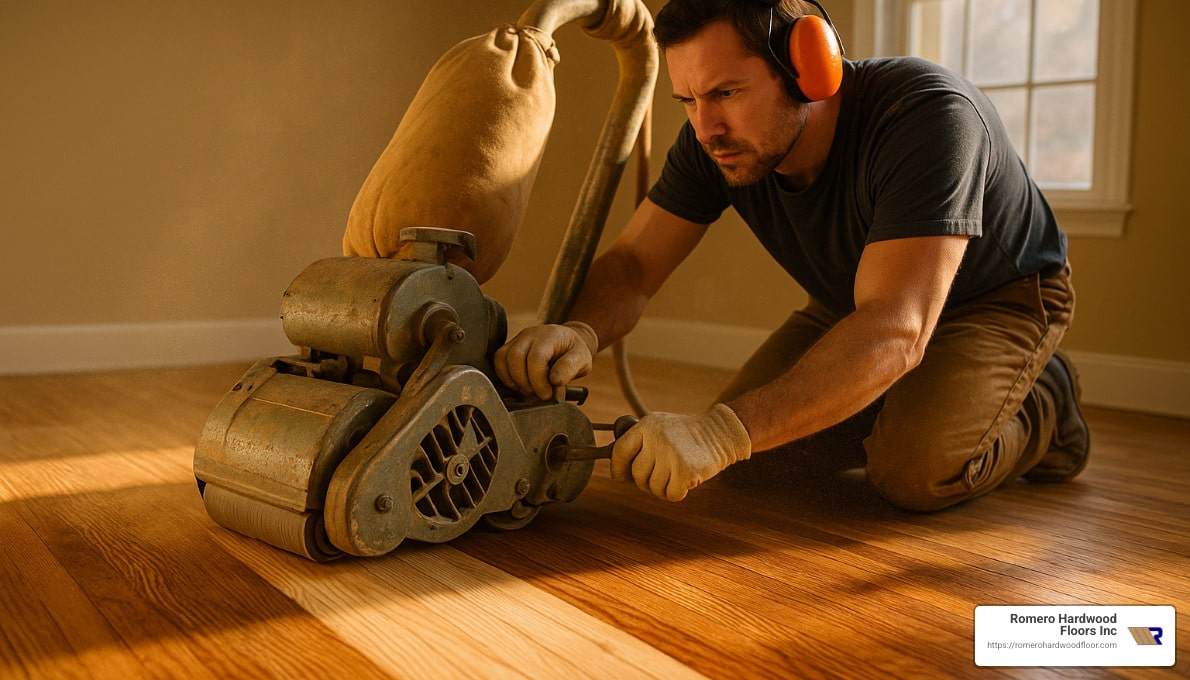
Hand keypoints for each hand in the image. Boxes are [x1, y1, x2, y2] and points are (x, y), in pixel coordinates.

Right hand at [493, 321, 597, 399]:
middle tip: (537, 393)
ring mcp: (518, 338)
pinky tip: (518, 384)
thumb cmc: (573, 352)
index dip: (538, 380)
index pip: (536, 357)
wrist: (566, 342)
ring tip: (528, 389)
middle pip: (515, 357)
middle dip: (525, 382)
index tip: (547, 394)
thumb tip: (555, 381)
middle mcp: (531, 333)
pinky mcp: (510, 346)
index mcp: (550, 335)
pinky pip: (498, 360)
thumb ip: (570, 369)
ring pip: (503, 358)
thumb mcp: (582, 359)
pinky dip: (505, 376)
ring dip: (513, 380)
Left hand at [611, 404, 751, 500]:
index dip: (617, 468)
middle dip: (646, 480)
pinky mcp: (685, 471)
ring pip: (653, 488)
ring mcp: (671, 454)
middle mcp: (656, 439)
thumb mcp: (660, 427)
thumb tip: (619, 474)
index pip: (620, 451)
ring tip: (675, 474)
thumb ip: (639, 444)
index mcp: (647, 426)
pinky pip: (670, 495)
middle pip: (637, 475)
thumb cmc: (686, 435)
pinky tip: (685, 480)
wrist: (720, 433)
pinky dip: (677, 492)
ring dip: (663, 487)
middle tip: (661, 474)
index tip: (620, 477)